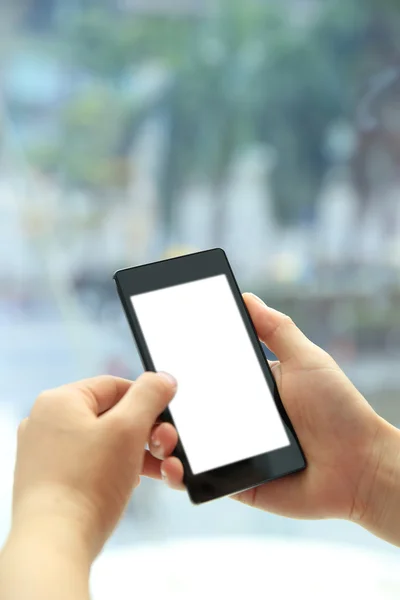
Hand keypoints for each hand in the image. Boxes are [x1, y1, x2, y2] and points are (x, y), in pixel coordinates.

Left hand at [11, 373, 175, 559]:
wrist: (54, 545)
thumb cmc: (87, 484)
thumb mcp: (128, 428)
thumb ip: (150, 395)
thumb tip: (163, 379)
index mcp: (60, 401)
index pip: (114, 385)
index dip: (147, 399)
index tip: (168, 418)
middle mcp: (48, 422)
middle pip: (112, 415)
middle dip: (147, 433)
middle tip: (165, 449)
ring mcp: (46, 453)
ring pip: (105, 442)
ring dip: (138, 454)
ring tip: (161, 472)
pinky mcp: (51, 480)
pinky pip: (92, 464)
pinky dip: (117, 470)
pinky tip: (133, 483)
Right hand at [143, 294, 399, 542]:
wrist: (360, 467)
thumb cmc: (338, 409)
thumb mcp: (306, 360)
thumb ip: (277, 329)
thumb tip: (246, 297)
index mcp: (246, 387)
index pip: (203, 375)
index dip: (177, 369)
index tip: (153, 358)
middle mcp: (233, 417)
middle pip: (187, 409)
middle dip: (160, 404)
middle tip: (145, 396)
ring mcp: (230, 450)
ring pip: (184, 445)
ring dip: (161, 439)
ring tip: (158, 433)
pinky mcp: (234, 482)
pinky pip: (198, 479)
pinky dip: (178, 475)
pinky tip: (172, 465)